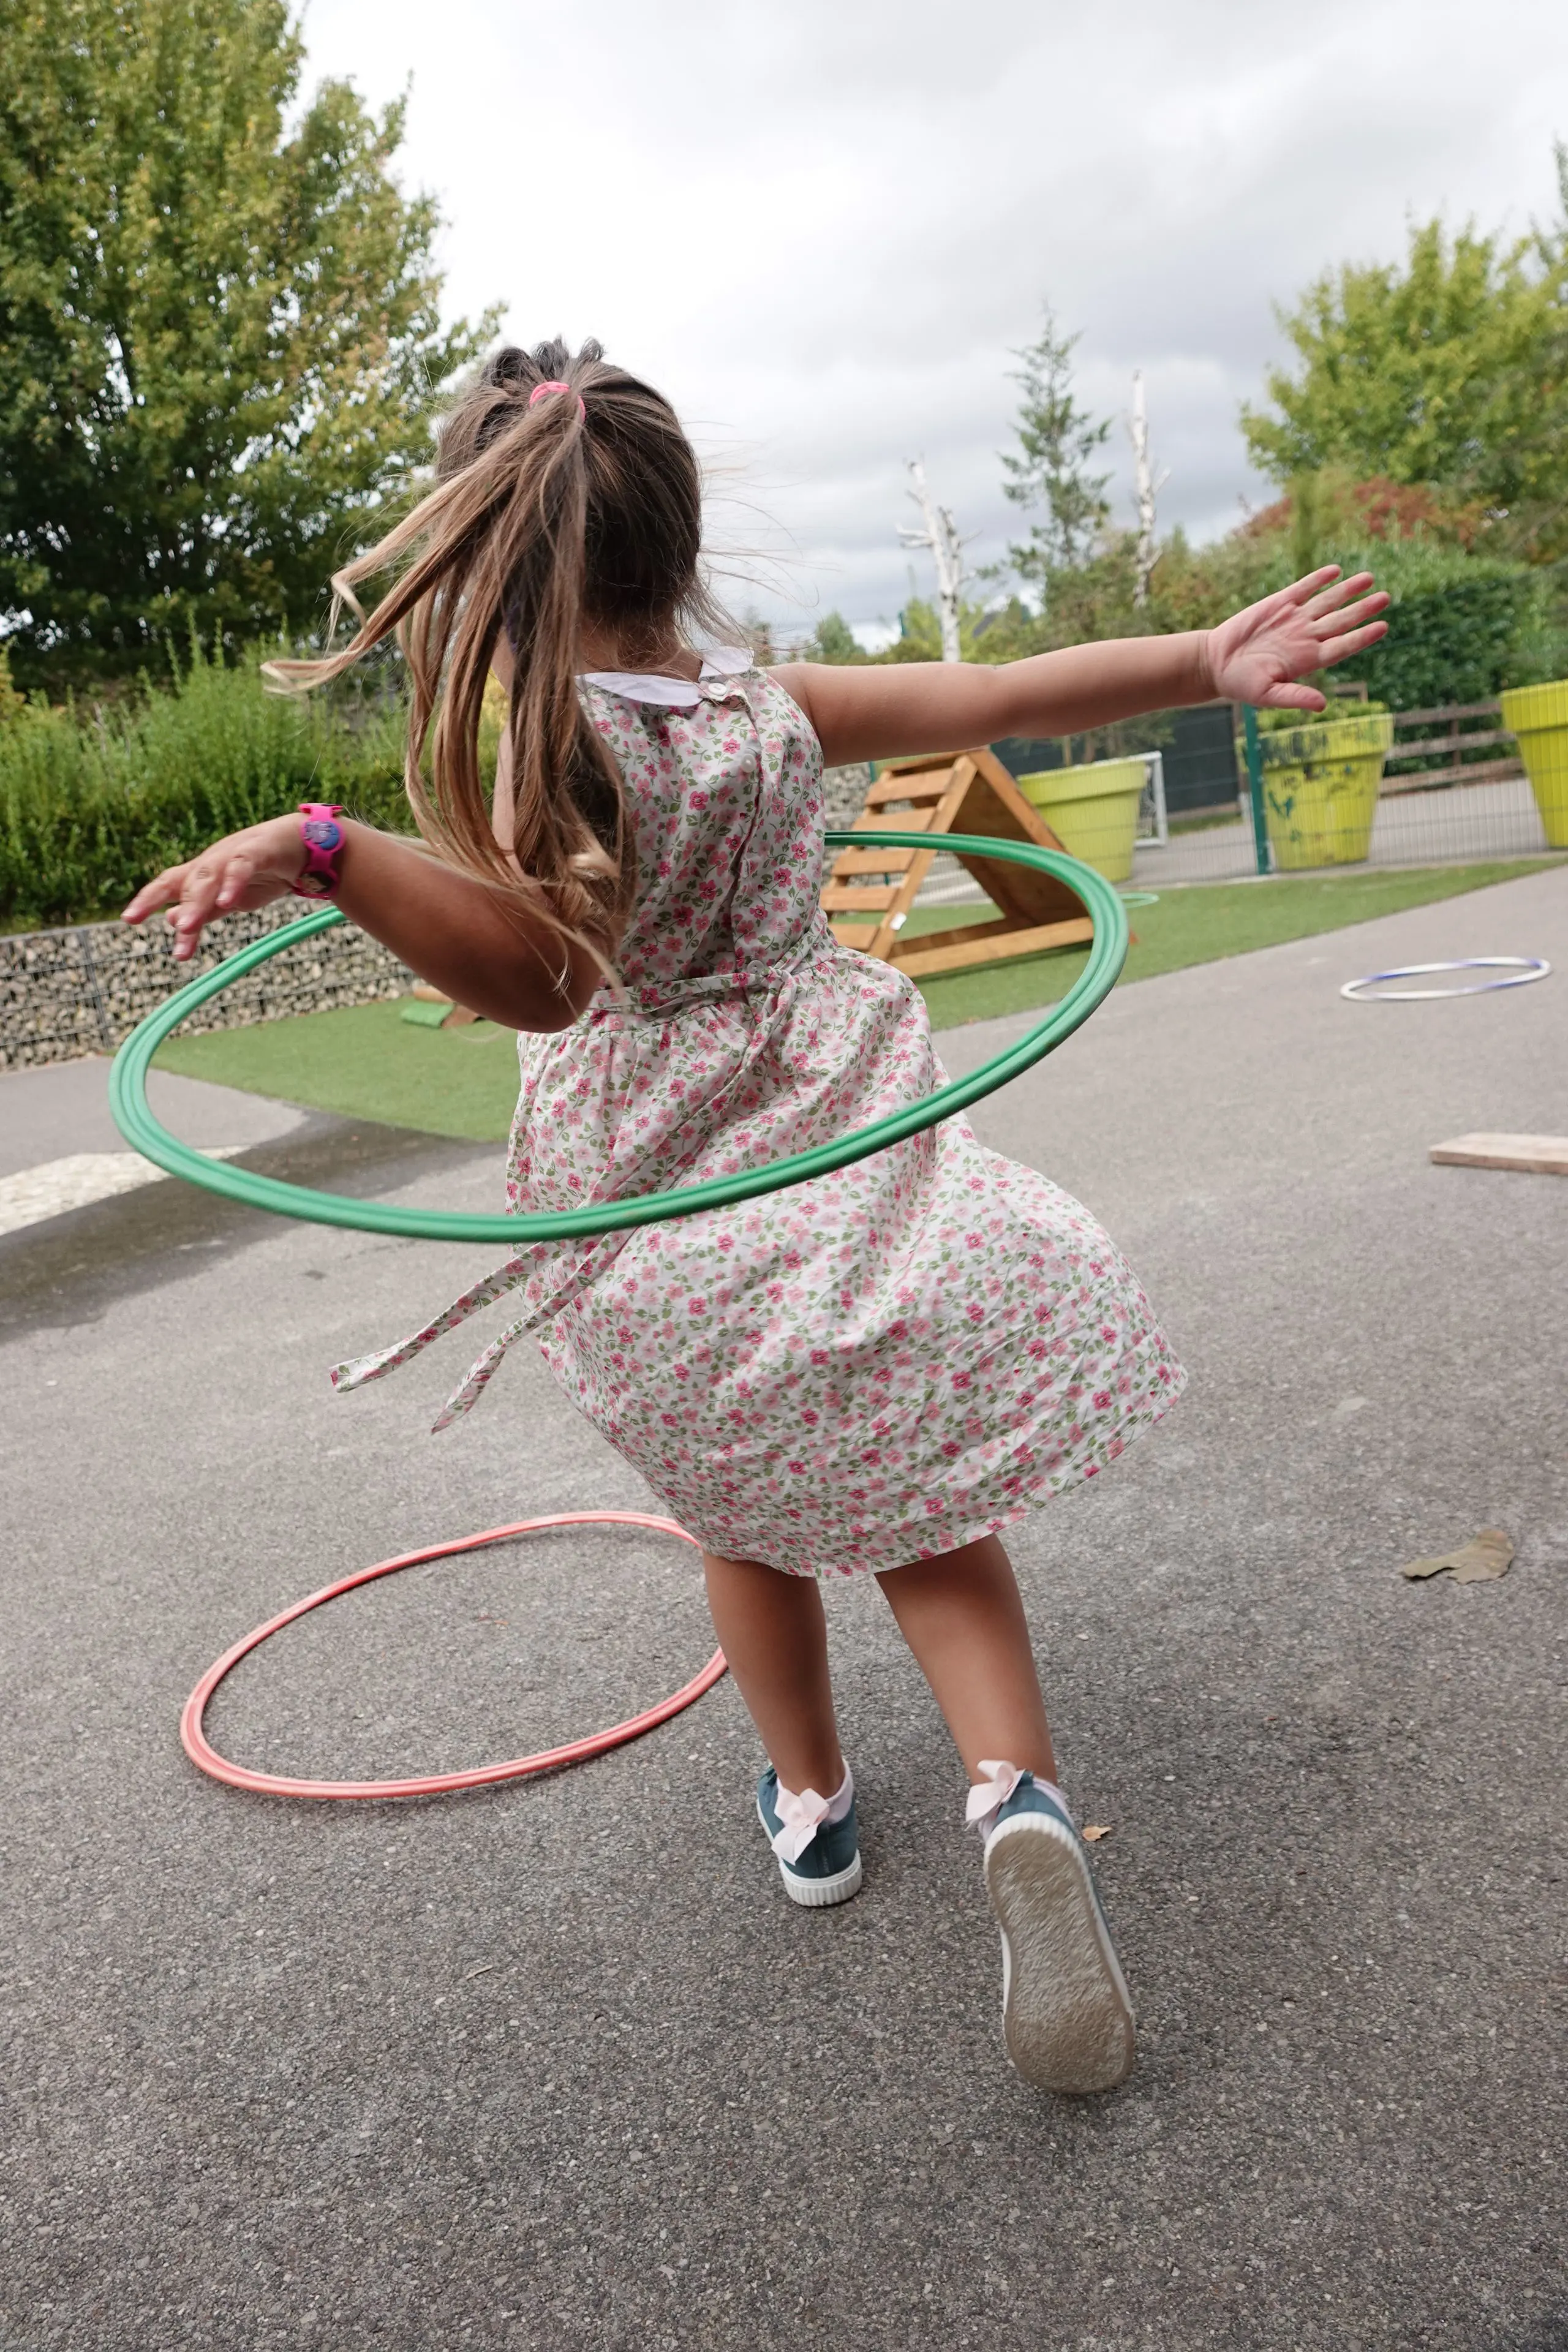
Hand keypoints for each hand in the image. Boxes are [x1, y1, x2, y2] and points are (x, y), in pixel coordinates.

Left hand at [121, 814, 308, 960]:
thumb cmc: (264, 872)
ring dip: (197, 902)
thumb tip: (171, 920)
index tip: (128, 920)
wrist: (303, 845)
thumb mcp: (231, 899)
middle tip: (173, 935)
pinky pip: (242, 866)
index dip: (147, 899)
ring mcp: (234, 854)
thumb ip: (204, 911)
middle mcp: (212, 861)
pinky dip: (233, 883)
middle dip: (177, 908)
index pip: (167, 884)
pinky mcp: (260, 850)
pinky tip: (227, 902)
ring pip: (209, 876)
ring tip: (187, 927)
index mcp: (202, 873)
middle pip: (187, 883)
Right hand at [1203, 567, 1389, 712]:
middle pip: (1341, 620)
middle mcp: (1306, 637)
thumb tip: (1322, 705)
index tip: (1382, 627)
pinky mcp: (1278, 604)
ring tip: (1369, 578)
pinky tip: (1335, 571)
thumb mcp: (1267, 695)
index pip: (1342, 646)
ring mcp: (1294, 619)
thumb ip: (1295, 697)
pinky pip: (1303, 589)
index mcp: (1307, 659)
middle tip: (1385, 598)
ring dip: (1348, 590)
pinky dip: (1318, 579)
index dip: (1362, 636)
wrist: (1216, 663)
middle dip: (1363, 609)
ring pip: (1327, 601)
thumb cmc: (1241, 684)